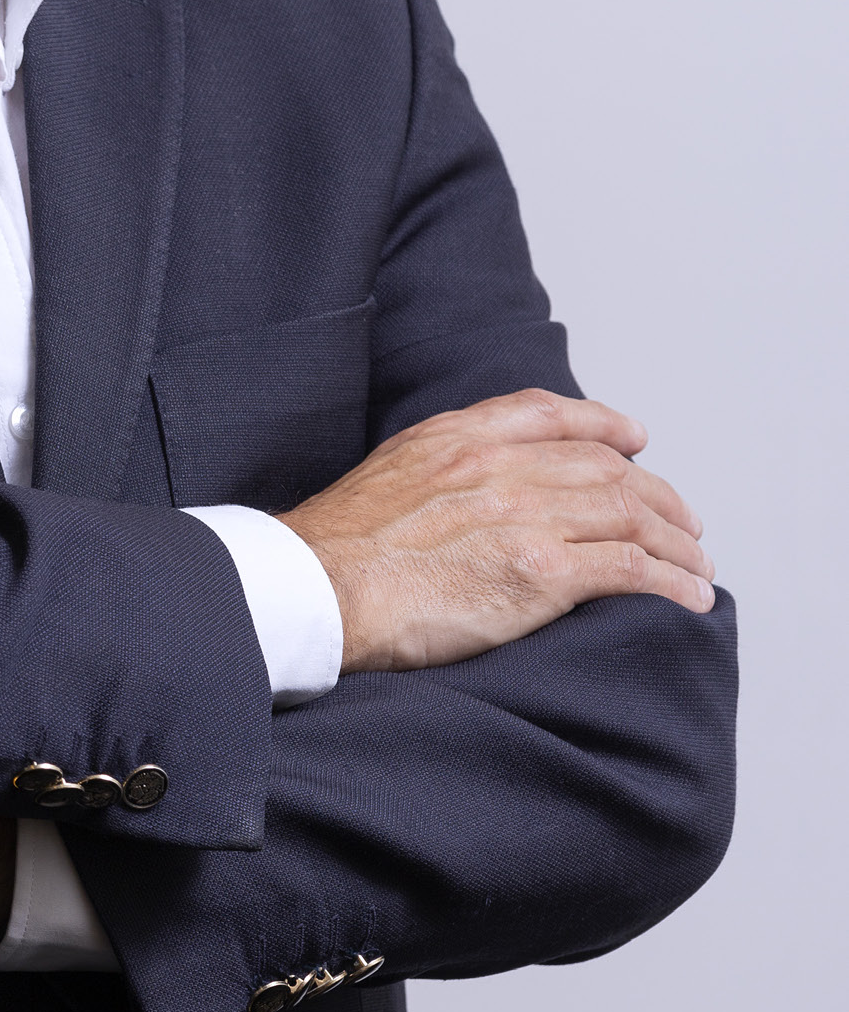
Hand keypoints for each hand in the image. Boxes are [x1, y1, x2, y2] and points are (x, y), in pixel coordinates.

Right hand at [279, 388, 714, 671]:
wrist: (313, 588)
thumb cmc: (332, 552)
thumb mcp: (383, 476)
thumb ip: (434, 470)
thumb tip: (455, 495)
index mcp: (458, 436)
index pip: (552, 415)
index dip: (605, 425)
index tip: (635, 441)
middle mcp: (500, 464)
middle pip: (607, 469)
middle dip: (658, 496)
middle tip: (684, 523)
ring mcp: (524, 515)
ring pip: (631, 514)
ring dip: (676, 542)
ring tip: (698, 568)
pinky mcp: (540, 572)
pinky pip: (630, 568)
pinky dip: (670, 580)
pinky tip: (689, 596)